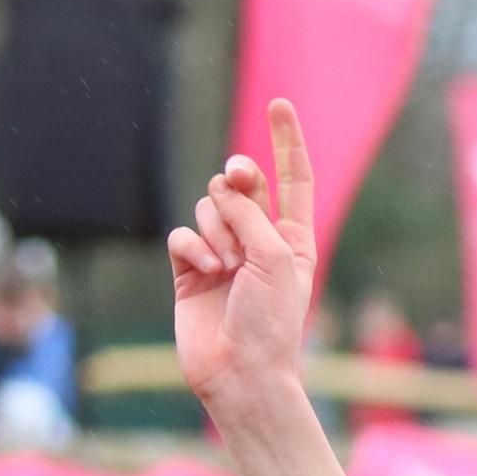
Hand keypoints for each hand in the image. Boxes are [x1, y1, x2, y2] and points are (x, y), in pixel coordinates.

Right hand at [168, 99, 315, 410]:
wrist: (241, 372)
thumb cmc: (271, 320)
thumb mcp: (274, 255)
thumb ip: (249, 211)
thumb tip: (222, 185)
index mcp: (294, 239)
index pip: (292, 179)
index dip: (286, 141)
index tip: (279, 103)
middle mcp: (259, 242)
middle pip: (239, 184)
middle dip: (237, 178)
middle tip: (236, 179)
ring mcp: (223, 254)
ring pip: (208, 206)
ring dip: (216, 227)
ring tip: (227, 265)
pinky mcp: (189, 269)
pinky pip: (182, 233)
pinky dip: (192, 246)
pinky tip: (206, 271)